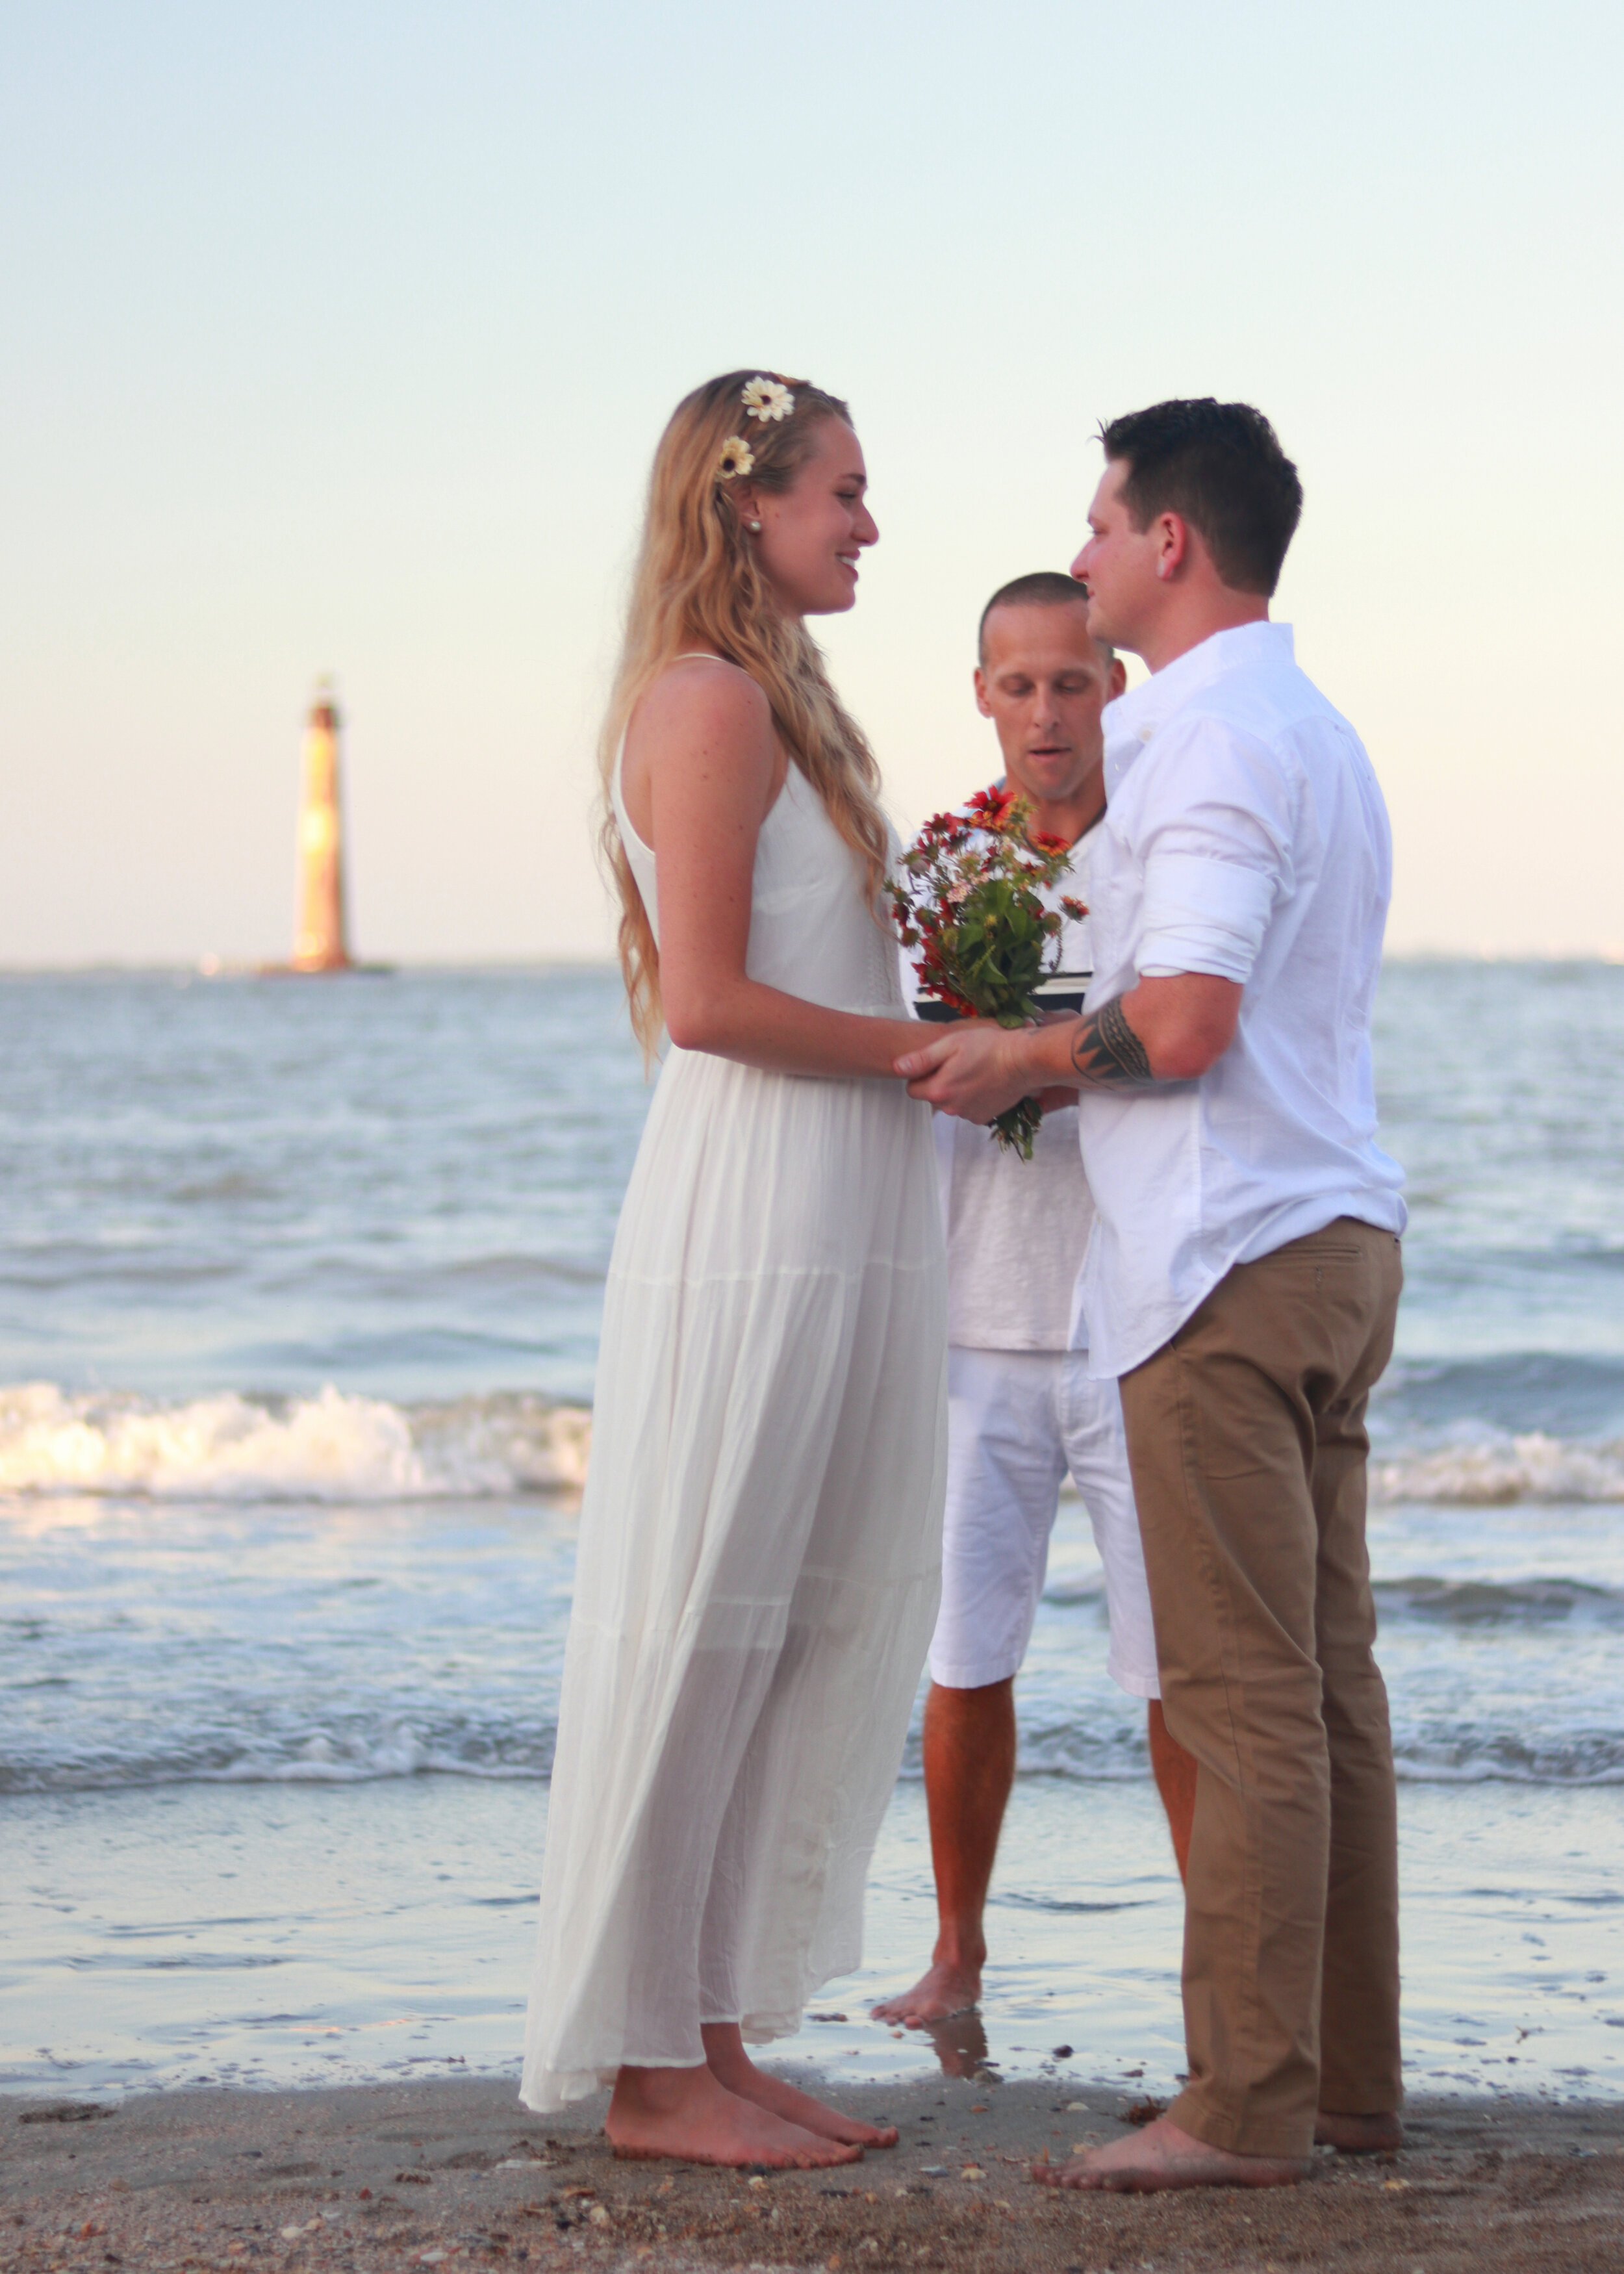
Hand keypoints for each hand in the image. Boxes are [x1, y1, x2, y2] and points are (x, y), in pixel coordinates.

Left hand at [894, 1021, 1045, 1121]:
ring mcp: (968, 1115)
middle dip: (940, 1082)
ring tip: (975, 1070)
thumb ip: (921, 1059)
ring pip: (951, 1102)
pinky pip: (968, 1108)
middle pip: (932, 1096)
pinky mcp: (983, 1118)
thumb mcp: (951, 1044)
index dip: (922, 1074)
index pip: (913, 1089)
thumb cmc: (988, 1047)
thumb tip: (896, 1068)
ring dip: (957, 1089)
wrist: (1024, 1061)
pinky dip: (972, 1097)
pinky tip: (985, 1081)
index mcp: (938, 1090)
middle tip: (959, 1062)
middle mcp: (950, 1108)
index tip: (939, 1062)